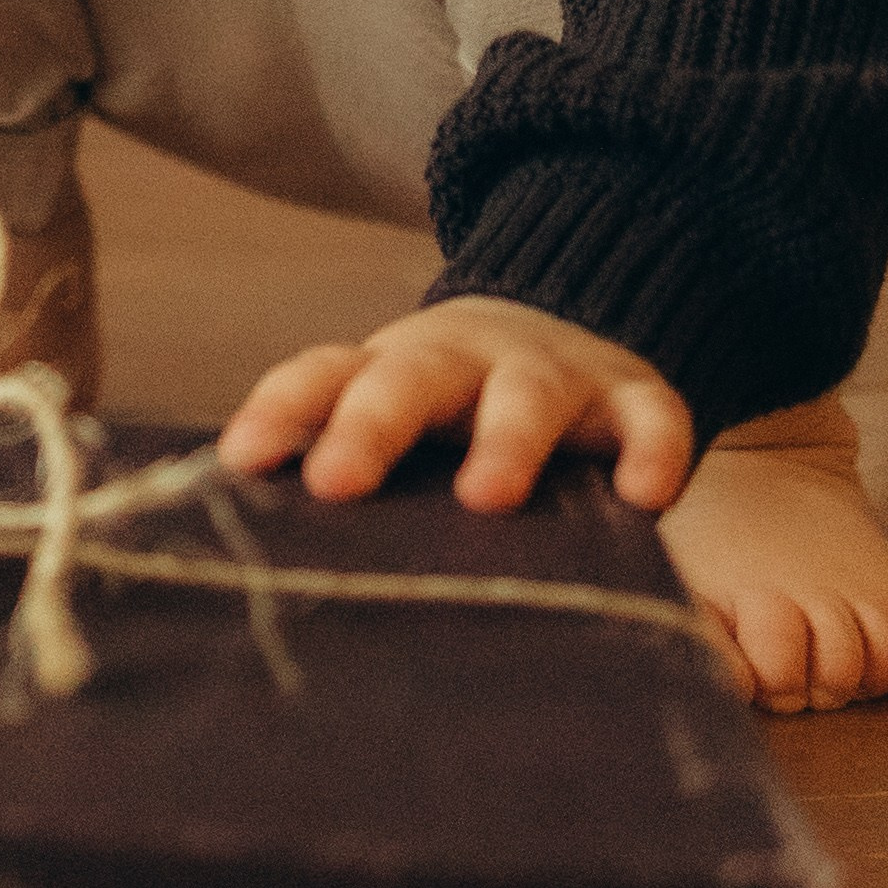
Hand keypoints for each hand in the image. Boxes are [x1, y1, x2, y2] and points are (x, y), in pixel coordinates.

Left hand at [215, 296, 692, 513]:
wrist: (559, 326)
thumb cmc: (448, 412)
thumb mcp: (390, 424)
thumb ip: (330, 465)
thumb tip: (236, 561)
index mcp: (386, 369)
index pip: (321, 375)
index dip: (281, 412)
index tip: (242, 460)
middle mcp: (460, 361)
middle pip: (408, 379)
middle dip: (371, 425)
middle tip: (338, 482)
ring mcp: (550, 373)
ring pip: (524, 394)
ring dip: (502, 439)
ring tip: (486, 497)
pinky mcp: (632, 396)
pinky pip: (651, 416)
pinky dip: (651, 449)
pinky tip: (644, 496)